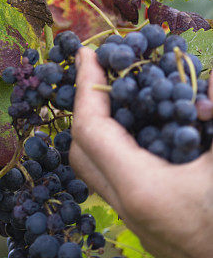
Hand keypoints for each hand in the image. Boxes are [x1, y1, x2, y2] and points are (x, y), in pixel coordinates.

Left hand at [70, 48, 212, 257]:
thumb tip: (212, 78)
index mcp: (140, 188)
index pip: (90, 129)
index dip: (86, 86)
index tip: (87, 54)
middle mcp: (128, 207)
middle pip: (82, 149)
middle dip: (86, 105)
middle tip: (102, 71)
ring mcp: (137, 222)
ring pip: (97, 169)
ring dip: (102, 128)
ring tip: (122, 95)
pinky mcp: (151, 229)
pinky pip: (118, 183)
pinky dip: (121, 151)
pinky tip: (147, 130)